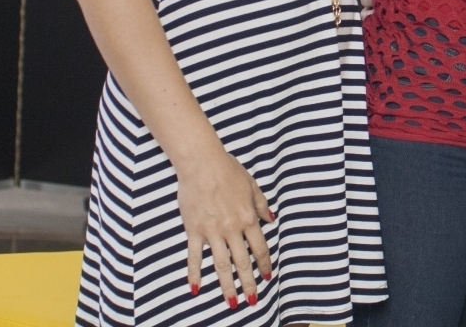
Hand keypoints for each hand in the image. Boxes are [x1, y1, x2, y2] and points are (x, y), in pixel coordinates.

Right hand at [180, 149, 273, 306]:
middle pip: (242, 262)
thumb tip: (271, 219)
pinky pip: (195, 256)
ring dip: (227, 285)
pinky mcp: (194, 230)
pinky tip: (196, 288)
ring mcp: (212, 232)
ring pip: (221, 264)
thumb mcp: (252, 185)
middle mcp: (231, 229)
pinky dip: (194, 273)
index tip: (267, 277)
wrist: (202, 163)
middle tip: (252, 300)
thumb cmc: (228, 170)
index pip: (259, 247)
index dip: (264, 264)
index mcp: (248, 218)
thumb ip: (260, 204)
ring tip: (232, 302)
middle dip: (248, 283)